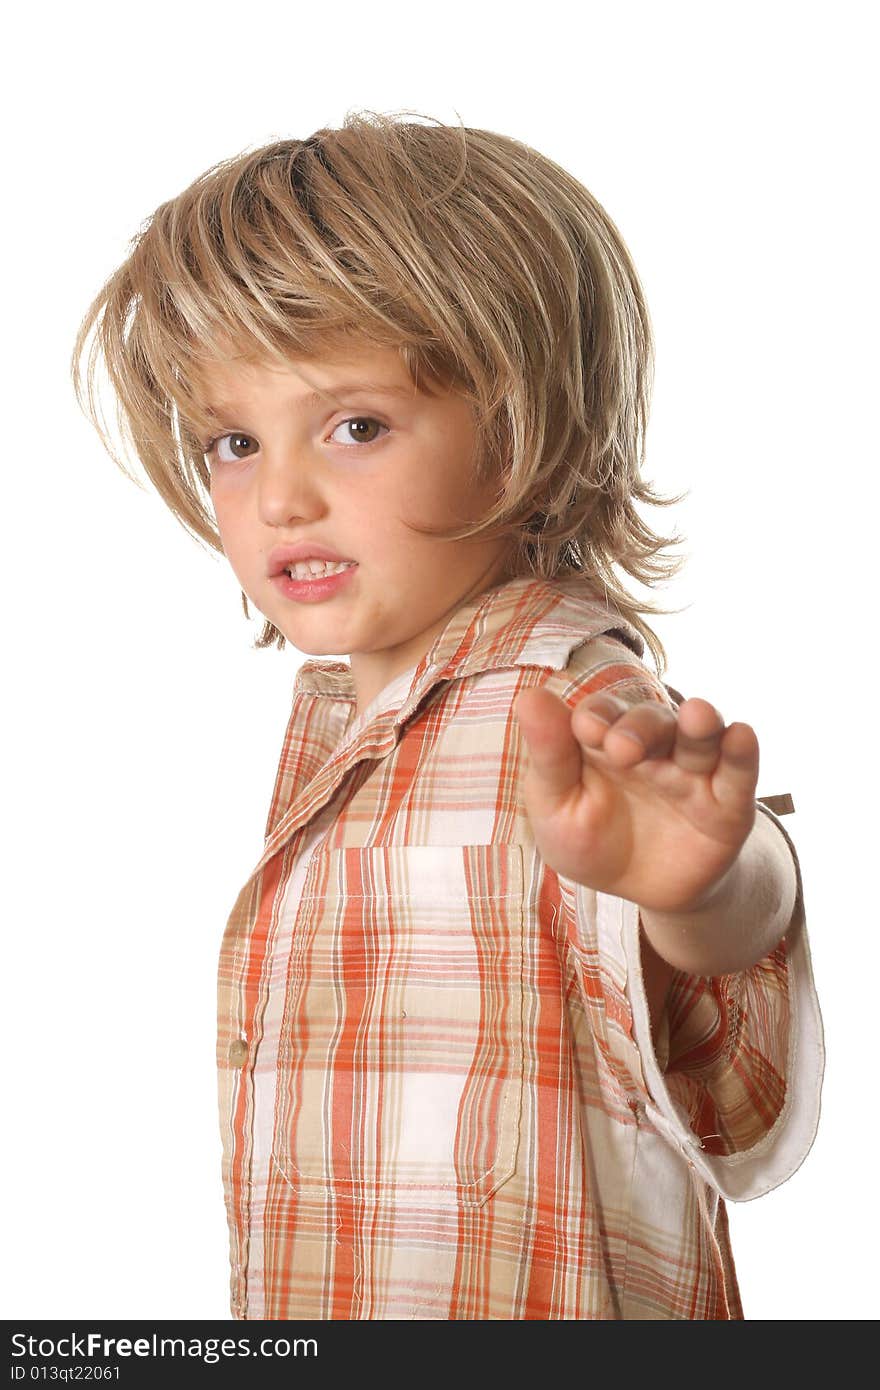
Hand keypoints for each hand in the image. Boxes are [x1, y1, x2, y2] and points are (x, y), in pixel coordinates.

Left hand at [512, 686, 759, 914]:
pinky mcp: (728, 804)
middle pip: (651, 722)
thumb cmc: (590, 841)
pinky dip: (742, 752)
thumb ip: (548, 756)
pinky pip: (738, 772)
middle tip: (622, 749)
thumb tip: (529, 698)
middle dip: (639, 728)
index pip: (601, 715)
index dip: (596, 718)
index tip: (585, 729)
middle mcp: (651, 747)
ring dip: (699, 723)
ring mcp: (691, 772)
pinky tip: (741, 734)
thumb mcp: (557, 808)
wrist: (640, 893)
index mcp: (603, 742)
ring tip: (697, 715)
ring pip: (699, 737)